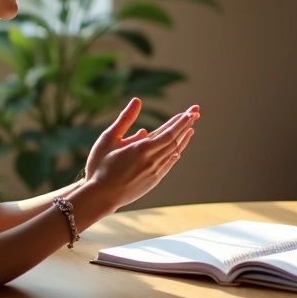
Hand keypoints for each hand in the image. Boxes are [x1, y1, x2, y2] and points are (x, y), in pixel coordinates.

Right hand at [84, 98, 198, 209]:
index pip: (169, 132)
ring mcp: (154, 172)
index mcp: (142, 148)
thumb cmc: (100, 166)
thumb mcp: (108, 138)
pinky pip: (169, 164)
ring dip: (183, 139)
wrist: (100, 197)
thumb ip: (125, 119)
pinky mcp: (153, 180)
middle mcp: (152, 160)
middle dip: (186, 125)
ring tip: (191, 128)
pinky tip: (178, 148)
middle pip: (175, 140)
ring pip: (174, 152)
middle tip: (196, 112)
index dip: (181, 121)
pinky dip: (176, 153)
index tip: (191, 112)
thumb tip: (137, 100)